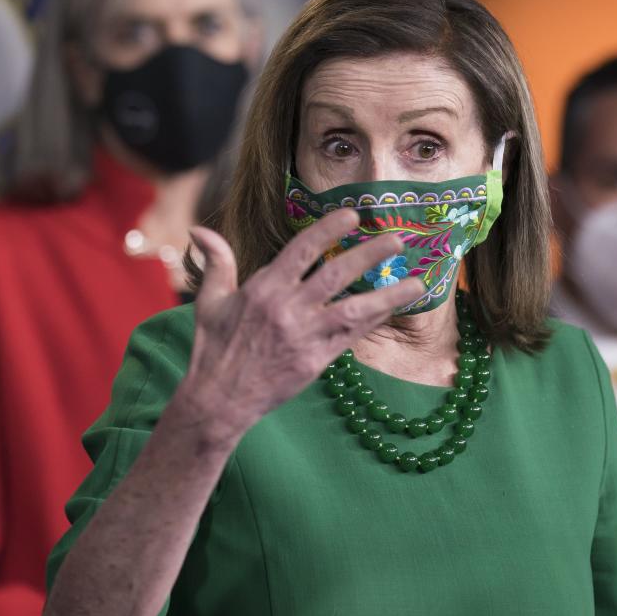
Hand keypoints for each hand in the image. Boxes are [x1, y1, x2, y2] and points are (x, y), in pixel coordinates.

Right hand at [175, 209, 424, 447]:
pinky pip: (353, 337)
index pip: (302, 250)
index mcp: (264, 288)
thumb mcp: (210, 301)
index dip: (329, 230)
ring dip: (388, 294)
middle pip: (337, 274)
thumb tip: (199, 231)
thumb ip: (217, 263)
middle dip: (370, 255)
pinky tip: (394, 308)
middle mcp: (288, 309)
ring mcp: (305, 336)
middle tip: (398, 239)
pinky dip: (375, 321)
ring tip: (417, 282)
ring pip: (355, 309)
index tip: (353, 216)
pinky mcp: (316, 361)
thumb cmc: (214, 348)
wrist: (219, 400)